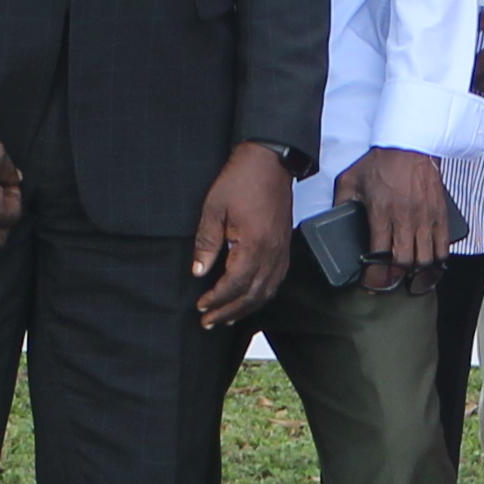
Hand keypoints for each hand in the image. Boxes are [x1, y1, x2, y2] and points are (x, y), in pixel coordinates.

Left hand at [192, 143, 296, 324]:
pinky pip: (276, 281)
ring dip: (245, 308)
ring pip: (266, 292)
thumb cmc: (240, 181)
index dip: (216, 299)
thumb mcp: (214, 209)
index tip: (200, 306)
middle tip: (209, 321)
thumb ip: (206, 243)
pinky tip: (249, 298)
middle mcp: (272, 253)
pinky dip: (261, 295)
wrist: (269, 162)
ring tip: (226, 317)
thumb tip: (199, 272)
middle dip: (228, 311)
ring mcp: (281, 252)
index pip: (234, 284)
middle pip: (251, 295)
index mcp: (254, 245)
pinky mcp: (285, 248)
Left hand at [340, 146, 453, 286]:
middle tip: (388, 281)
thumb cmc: (381, 161)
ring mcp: (425, 216)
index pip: (379, 255)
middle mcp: (405, 217)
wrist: (410, 143)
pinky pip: (443, 245)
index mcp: (381, 212)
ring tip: (408, 277)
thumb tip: (332, 220)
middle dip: (395, 278)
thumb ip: (340, 202)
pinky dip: (438, 259)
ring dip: (417, 272)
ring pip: (426, 258)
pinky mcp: (440, 213)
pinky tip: (430, 264)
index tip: (370, 282)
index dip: (375, 275)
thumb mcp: (350, 180)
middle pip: (405, 261)